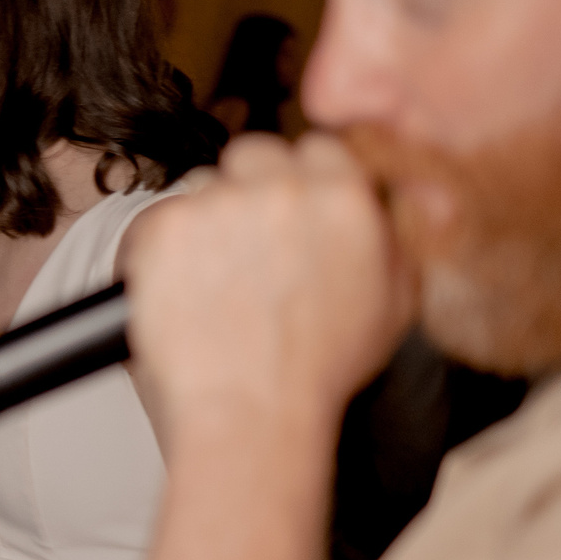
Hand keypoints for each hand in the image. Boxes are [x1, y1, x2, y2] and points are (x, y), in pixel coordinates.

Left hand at [124, 133, 413, 460]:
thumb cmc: (318, 370)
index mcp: (343, 199)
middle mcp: (279, 190)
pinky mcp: (165, 226)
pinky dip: (171, 247)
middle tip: (252, 243)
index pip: (319, 149)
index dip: (304, 179)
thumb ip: (393, 236)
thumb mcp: (395, 302)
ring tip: (221, 278)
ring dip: (212, 220)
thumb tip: (387, 199)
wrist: (250, 410)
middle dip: (254, 188)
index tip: (293, 208)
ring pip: (208, 185)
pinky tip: (189, 288)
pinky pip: (165, 218)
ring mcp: (217, 204)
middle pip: (257, 155)